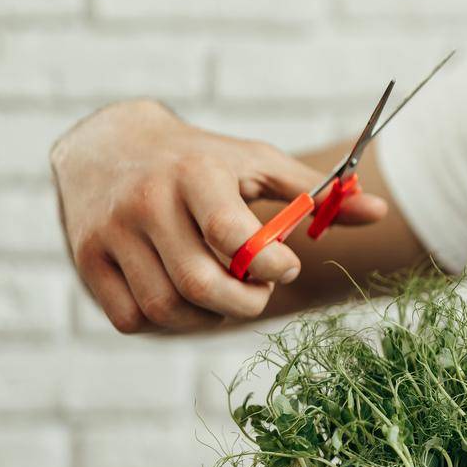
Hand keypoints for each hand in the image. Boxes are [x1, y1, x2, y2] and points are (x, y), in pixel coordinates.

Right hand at [50, 100, 389, 332]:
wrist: (109, 143)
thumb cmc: (203, 160)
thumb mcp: (258, 163)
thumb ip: (316, 193)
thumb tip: (380, 212)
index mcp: (195, 174)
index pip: (232, 235)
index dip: (270, 266)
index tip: (285, 267)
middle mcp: (146, 202)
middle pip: (201, 285)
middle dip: (245, 304)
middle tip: (259, 294)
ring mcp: (110, 232)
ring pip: (167, 308)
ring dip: (208, 318)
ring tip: (224, 296)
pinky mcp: (86, 259)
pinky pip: (131, 318)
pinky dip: (166, 323)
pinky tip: (184, 300)